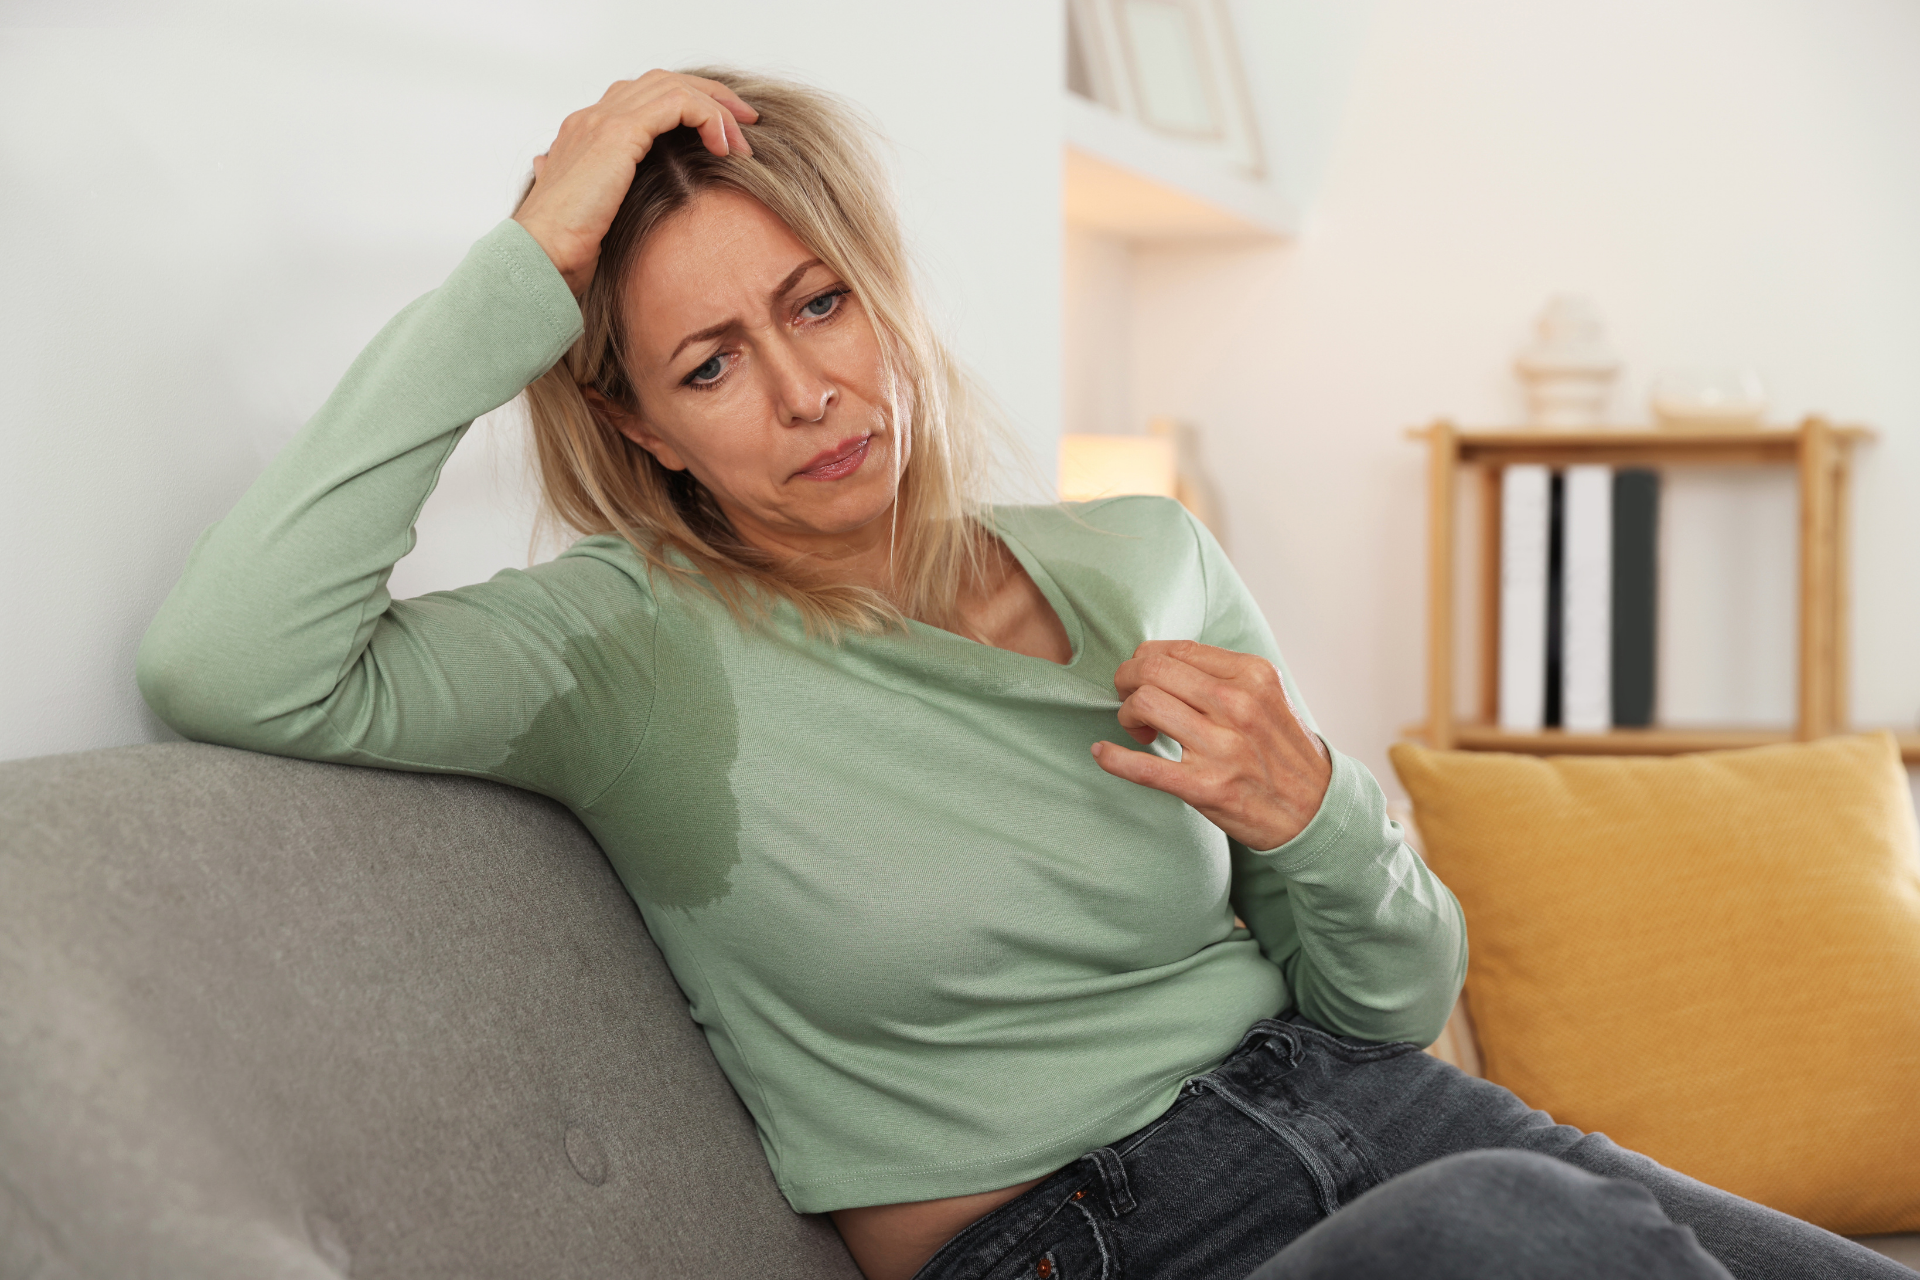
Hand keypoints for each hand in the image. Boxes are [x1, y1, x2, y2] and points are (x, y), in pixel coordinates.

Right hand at [513, 70, 757, 295]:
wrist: (540, 257)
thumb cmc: (563, 251)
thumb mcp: (591, 218)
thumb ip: (597, 198)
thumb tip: (599, 200)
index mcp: (585, 134)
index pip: (643, 99)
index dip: (687, 107)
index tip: (722, 135)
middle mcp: (592, 118)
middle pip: (662, 82)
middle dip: (710, 97)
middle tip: (744, 122)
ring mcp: (602, 121)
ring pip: (674, 86)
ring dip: (716, 108)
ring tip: (742, 139)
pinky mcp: (619, 132)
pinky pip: (678, 103)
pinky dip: (708, 117)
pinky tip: (724, 147)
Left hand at [1093, 640, 1331, 850]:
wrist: (1315, 811)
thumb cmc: (1281, 751)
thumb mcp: (1266, 697)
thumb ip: (1222, 674)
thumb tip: (1162, 660)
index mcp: (1252, 675)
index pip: (1176, 649)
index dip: (1146, 658)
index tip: (1141, 675)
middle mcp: (1238, 705)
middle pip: (1153, 670)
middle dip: (1126, 679)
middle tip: (1127, 697)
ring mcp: (1222, 748)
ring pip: (1144, 705)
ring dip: (1126, 714)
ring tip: (1137, 729)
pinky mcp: (1206, 787)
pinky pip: (1143, 767)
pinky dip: (1113, 758)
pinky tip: (1102, 753)